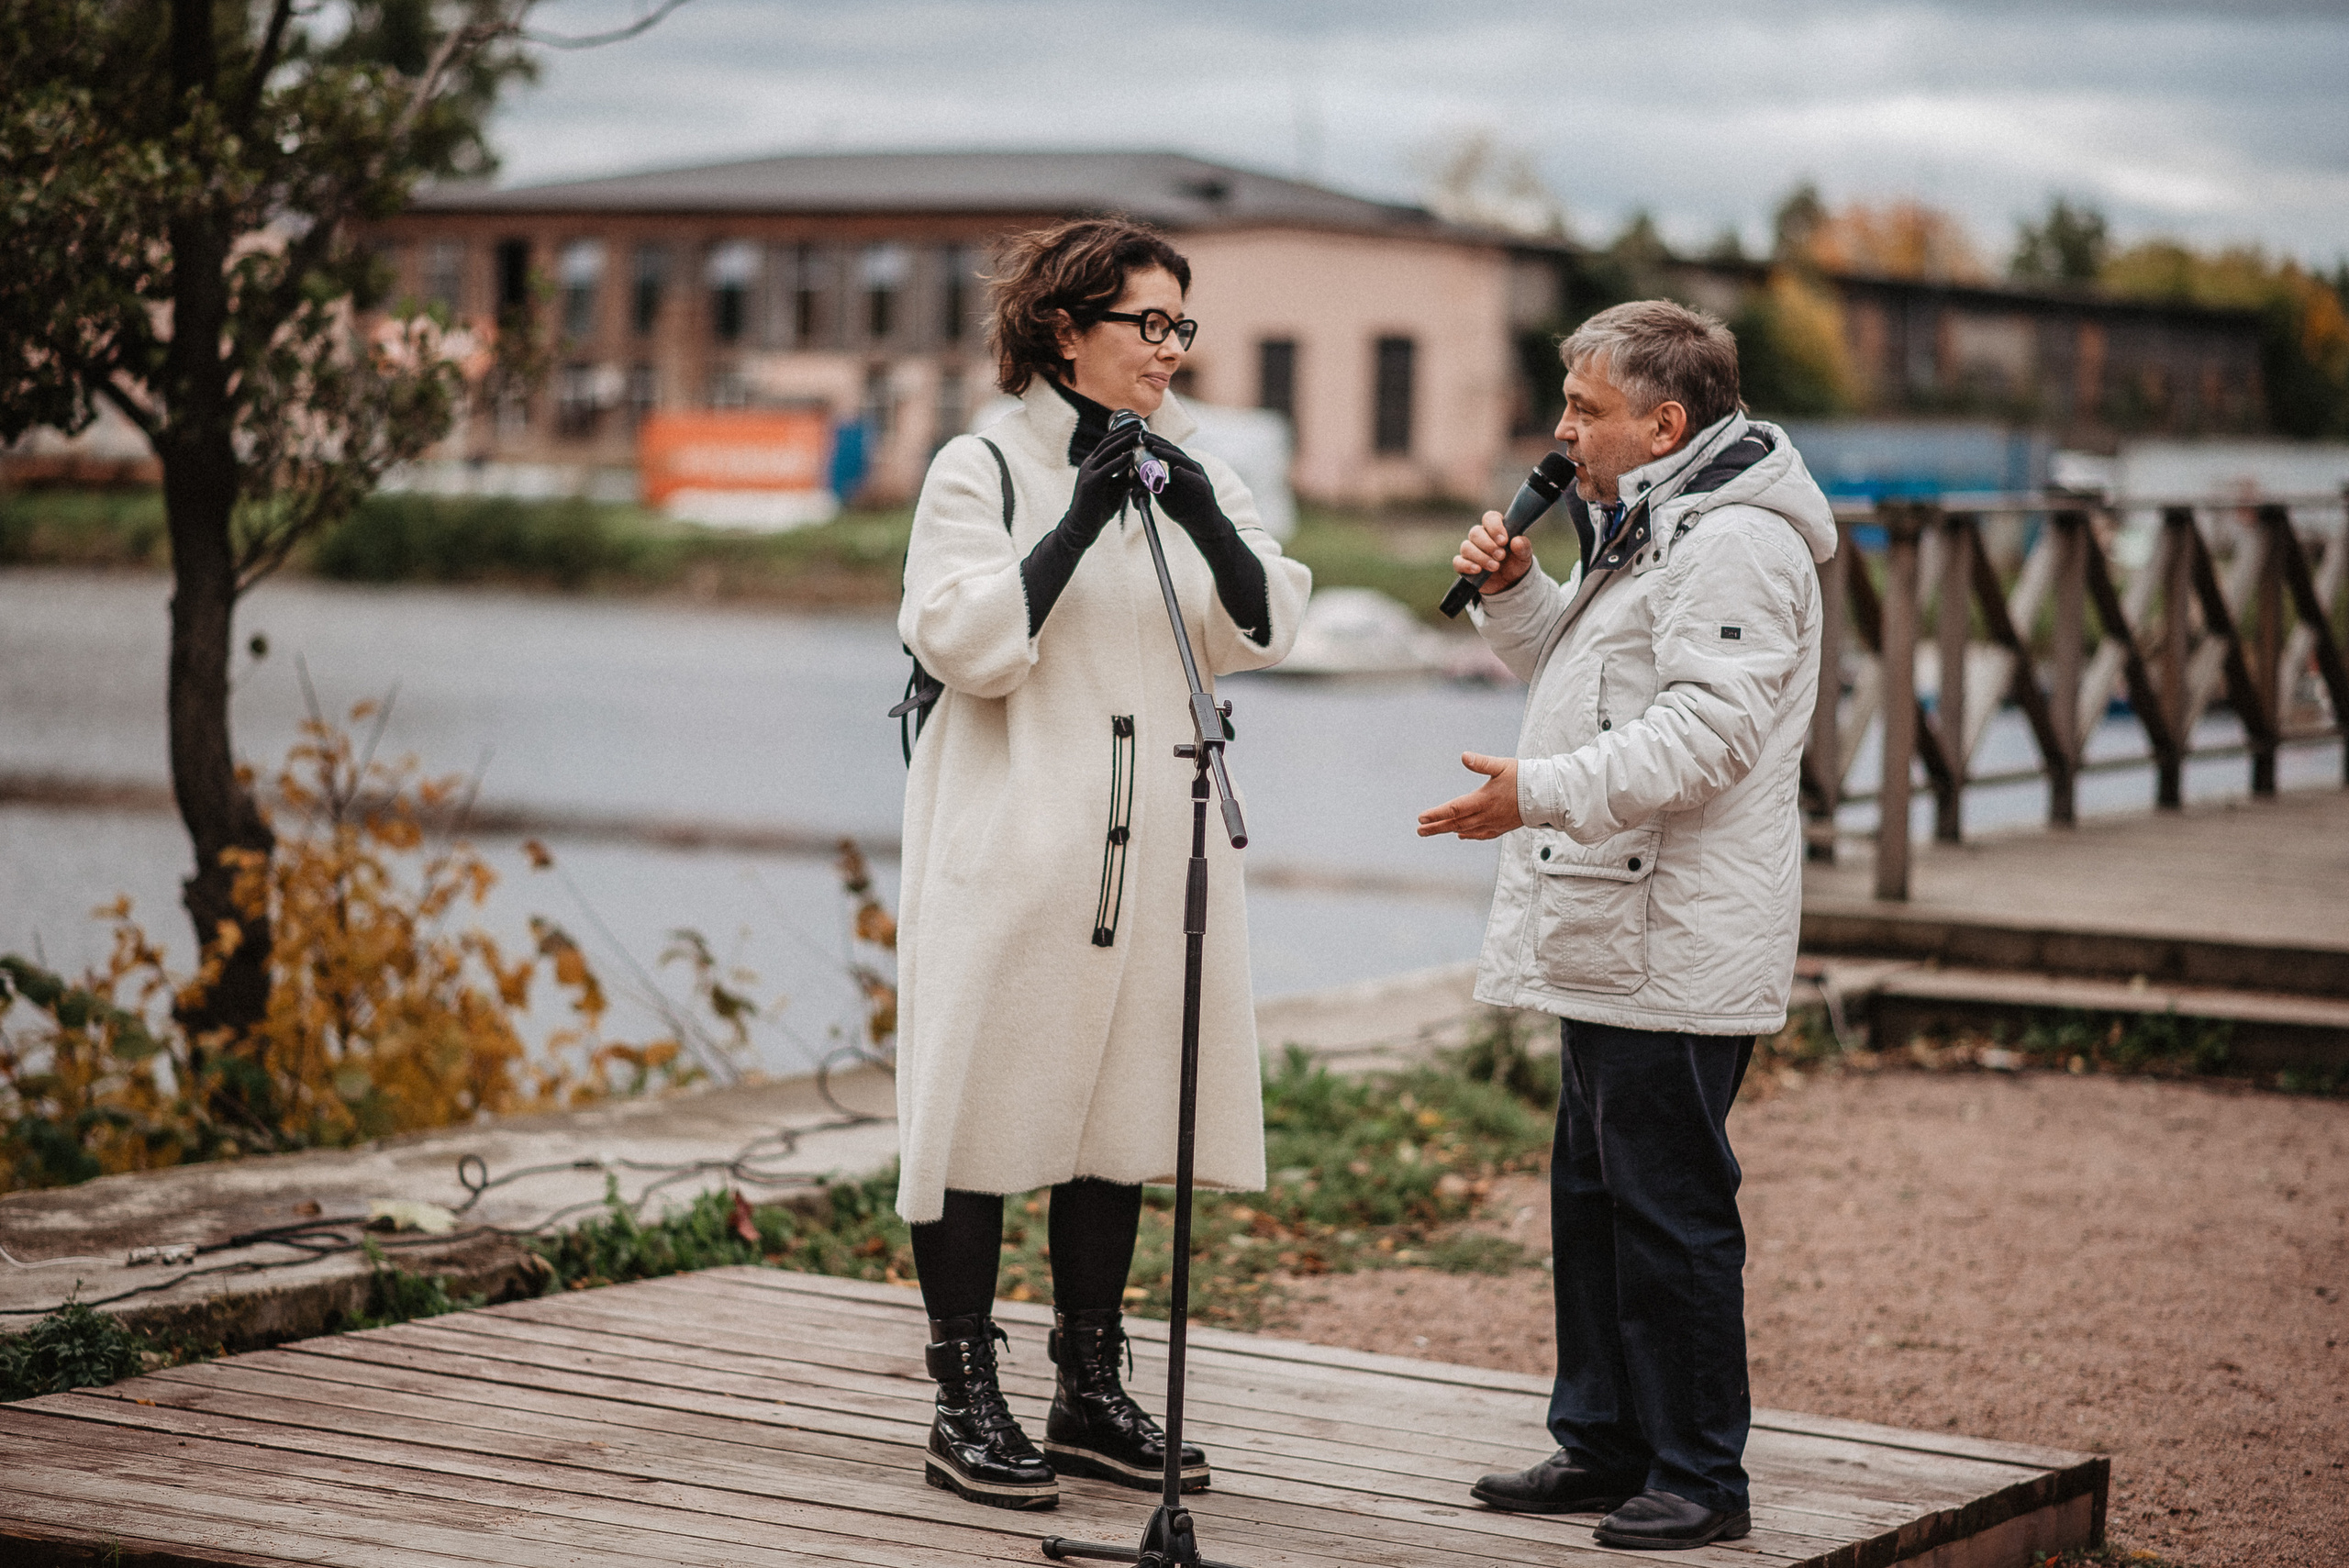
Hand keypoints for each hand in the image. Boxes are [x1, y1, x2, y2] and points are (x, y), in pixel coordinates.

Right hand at [1064, 422, 1148, 540]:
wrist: (1082, 527)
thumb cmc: (1099, 508)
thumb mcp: (1116, 489)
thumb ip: (1126, 478)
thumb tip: (1141, 469)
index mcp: (1094, 463)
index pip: (1109, 443)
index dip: (1122, 433)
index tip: (1137, 425)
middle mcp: (1090, 464)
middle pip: (1108, 443)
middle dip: (1124, 432)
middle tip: (1139, 424)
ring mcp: (1088, 472)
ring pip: (1107, 452)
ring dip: (1123, 442)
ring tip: (1137, 434)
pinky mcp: (1090, 483)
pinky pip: (1107, 469)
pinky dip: (1119, 461)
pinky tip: (1130, 455)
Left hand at [1138, 433, 1232, 541]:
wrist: (1202, 525)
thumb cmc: (1183, 508)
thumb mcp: (1161, 495)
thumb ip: (1150, 484)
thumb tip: (1132, 474)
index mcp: (1180, 467)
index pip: (1166, 450)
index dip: (1154, 442)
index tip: (1139, 437)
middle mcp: (1190, 468)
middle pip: (1174, 451)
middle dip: (1158, 443)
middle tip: (1144, 437)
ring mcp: (1198, 476)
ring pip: (1183, 461)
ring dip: (1168, 454)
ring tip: (1154, 449)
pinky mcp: (1204, 488)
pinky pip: (1194, 479)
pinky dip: (1185, 475)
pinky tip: (1175, 470)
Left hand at [1416, 752, 1523, 839]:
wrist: (1546, 795)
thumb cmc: (1524, 777)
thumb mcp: (1502, 766)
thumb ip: (1481, 763)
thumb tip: (1464, 756)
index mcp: (1483, 800)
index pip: (1454, 809)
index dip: (1436, 814)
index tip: (1421, 818)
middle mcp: (1486, 815)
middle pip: (1456, 823)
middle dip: (1436, 827)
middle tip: (1420, 830)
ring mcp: (1494, 823)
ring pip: (1466, 829)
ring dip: (1448, 830)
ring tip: (1433, 831)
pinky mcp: (1502, 827)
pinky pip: (1481, 834)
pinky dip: (1469, 835)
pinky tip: (1461, 834)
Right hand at [1453, 511, 1531, 592]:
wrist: (1510, 583)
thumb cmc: (1516, 563)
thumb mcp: (1524, 555)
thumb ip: (1523, 547)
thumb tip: (1517, 541)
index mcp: (1495, 528)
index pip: (1489, 518)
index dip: (1495, 527)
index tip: (1504, 540)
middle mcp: (1481, 537)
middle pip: (1475, 532)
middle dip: (1488, 545)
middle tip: (1501, 556)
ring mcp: (1470, 551)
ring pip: (1466, 547)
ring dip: (1481, 557)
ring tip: (1495, 566)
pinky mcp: (1463, 565)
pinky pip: (1458, 562)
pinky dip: (1467, 565)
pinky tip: (1478, 570)